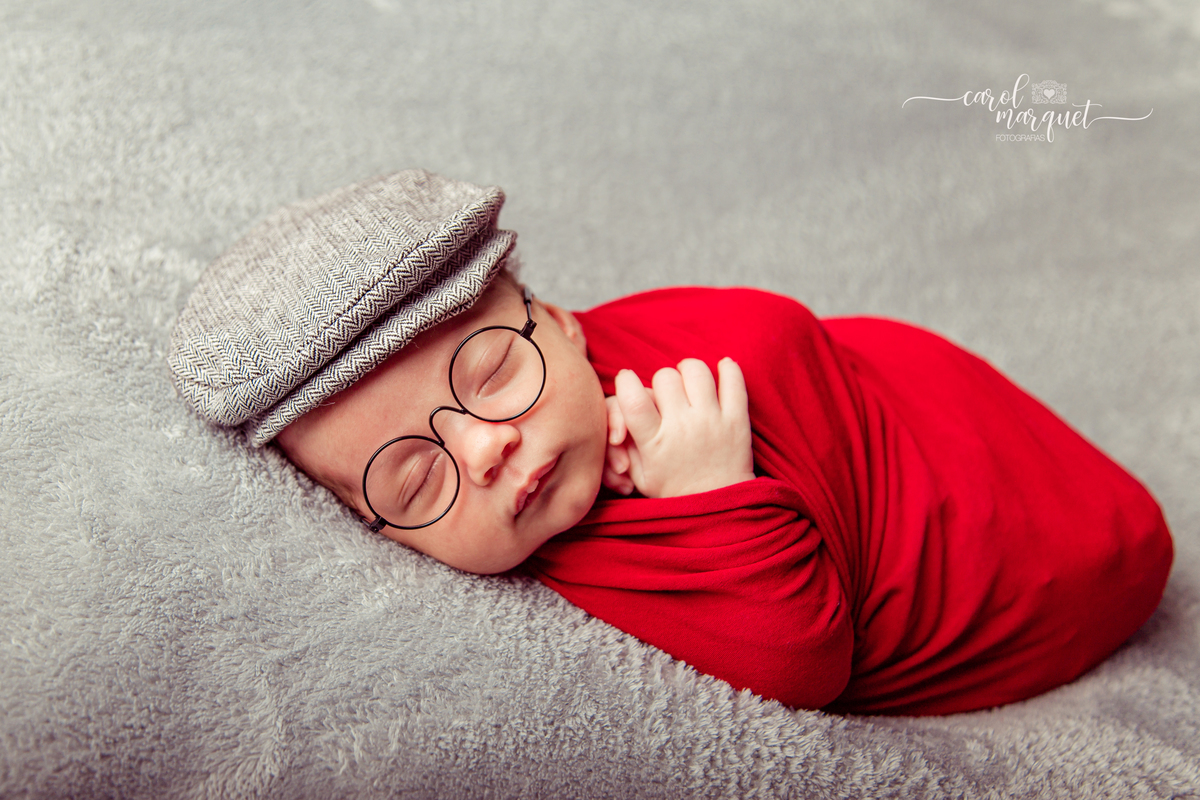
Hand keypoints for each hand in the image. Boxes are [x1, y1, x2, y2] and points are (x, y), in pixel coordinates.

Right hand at [602, 358, 755, 498]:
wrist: (720, 507)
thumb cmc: (675, 489)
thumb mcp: (640, 475)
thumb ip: (625, 442)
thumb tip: (620, 414)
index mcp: (654, 442)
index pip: (632, 398)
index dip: (625, 380)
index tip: (627, 380)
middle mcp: (682, 427)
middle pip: (664, 377)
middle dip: (660, 380)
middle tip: (665, 393)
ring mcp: (711, 421)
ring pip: (697, 371)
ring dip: (689, 370)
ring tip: (688, 381)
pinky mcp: (737, 420)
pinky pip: (734, 381)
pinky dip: (728, 369)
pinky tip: (722, 369)